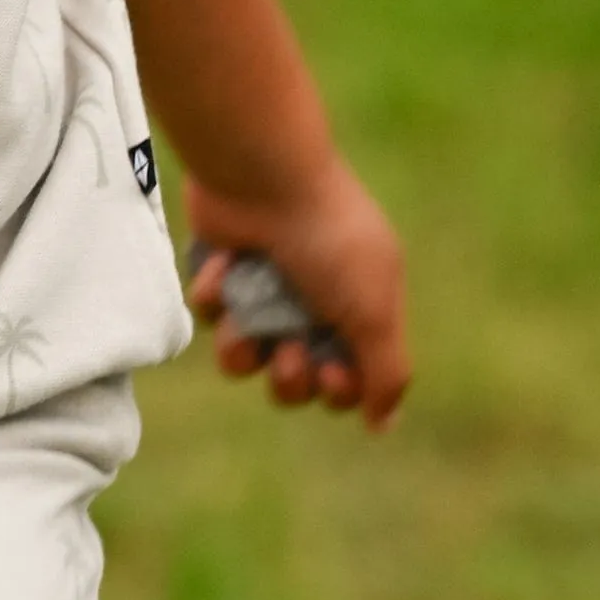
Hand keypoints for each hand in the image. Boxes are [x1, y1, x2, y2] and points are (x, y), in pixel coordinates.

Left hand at [184, 161, 410, 429]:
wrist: (259, 174)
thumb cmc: (326, 240)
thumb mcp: (375, 311)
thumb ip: (387, 373)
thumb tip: (380, 425)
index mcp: (360, 303)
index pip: (349, 378)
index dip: (337, 389)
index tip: (332, 371)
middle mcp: (313, 298)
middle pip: (294, 380)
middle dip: (290, 378)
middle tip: (288, 352)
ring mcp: (263, 284)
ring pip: (245, 356)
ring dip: (244, 349)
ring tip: (245, 322)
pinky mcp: (221, 270)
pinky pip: (212, 313)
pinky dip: (217, 295)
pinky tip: (226, 263)